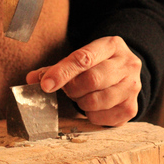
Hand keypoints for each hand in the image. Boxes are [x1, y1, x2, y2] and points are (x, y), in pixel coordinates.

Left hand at [27, 36, 141, 125]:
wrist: (128, 73)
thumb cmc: (99, 65)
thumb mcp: (82, 58)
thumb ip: (57, 67)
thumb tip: (31, 79)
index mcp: (112, 45)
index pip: (84, 58)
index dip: (62, 73)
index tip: (46, 85)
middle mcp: (128, 64)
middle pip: (92, 80)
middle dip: (73, 89)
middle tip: (69, 90)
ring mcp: (132, 87)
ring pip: (97, 101)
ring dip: (81, 102)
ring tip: (82, 97)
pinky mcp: (132, 108)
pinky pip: (103, 118)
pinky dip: (91, 115)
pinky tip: (94, 107)